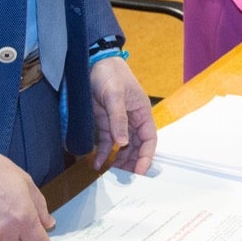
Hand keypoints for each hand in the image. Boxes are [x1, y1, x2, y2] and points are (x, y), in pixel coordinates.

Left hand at [90, 55, 156, 173]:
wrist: (92, 62)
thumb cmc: (110, 73)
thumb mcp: (114, 95)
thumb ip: (118, 119)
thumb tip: (123, 142)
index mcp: (142, 112)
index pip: (149, 139)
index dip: (146, 156)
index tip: (140, 171)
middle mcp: (132, 119)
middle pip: (136, 146)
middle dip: (132, 162)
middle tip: (124, 178)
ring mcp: (118, 122)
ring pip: (122, 147)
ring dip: (119, 160)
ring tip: (111, 174)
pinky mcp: (104, 122)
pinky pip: (106, 142)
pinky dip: (103, 154)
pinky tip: (97, 164)